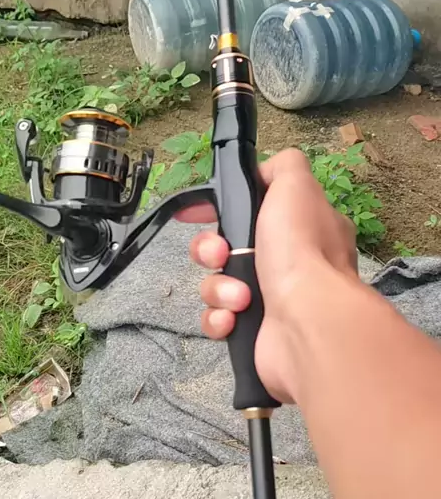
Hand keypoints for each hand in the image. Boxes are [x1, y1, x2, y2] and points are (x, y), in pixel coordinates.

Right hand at [178, 149, 357, 401]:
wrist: (307, 321)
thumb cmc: (301, 250)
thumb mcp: (296, 186)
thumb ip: (282, 167)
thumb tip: (265, 173)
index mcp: (299, 228)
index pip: (251, 211)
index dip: (218, 209)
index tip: (192, 212)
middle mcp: (288, 263)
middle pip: (225, 247)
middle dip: (211, 250)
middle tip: (220, 256)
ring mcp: (271, 299)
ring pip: (217, 284)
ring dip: (220, 288)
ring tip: (241, 297)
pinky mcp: (254, 332)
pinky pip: (218, 318)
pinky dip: (220, 318)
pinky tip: (233, 318)